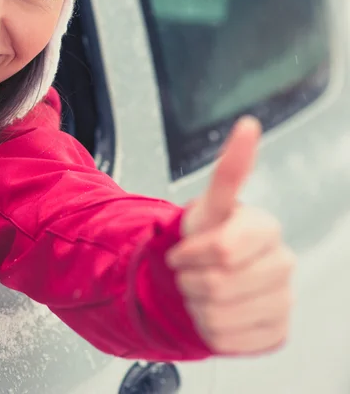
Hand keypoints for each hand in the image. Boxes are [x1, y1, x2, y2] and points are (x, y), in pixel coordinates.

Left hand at [166, 117, 295, 355]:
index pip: (221, 250)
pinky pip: (227, 339)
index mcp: (266, 229)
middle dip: (188, 278)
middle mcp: (282, 263)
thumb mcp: (208, 206)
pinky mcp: (276, 331)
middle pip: (218, 284)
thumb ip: (230, 169)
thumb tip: (249, 125)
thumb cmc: (204, 237)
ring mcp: (284, 300)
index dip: (189, 254)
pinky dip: (207, 328)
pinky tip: (214, 312)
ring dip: (195, 303)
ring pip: (219, 315)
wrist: (203, 275)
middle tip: (189, 270)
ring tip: (201, 289)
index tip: (182, 249)